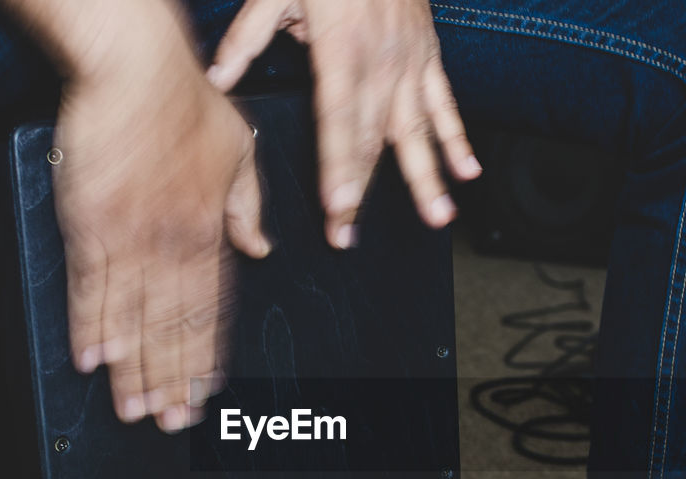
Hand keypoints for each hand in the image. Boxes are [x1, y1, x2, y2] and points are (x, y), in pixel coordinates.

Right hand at [49, 6, 270, 431]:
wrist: (135, 68)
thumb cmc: (185, 100)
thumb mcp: (239, 151)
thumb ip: (249, 205)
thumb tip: (261, 247)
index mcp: (211, 231)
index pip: (212, 310)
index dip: (207, 357)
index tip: (207, 392)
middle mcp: (174, 244)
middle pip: (174, 328)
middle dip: (174, 380)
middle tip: (172, 424)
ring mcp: (130, 239)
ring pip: (134, 319)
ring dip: (134, 369)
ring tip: (134, 410)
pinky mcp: (88, 225)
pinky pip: (91, 288)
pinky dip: (90, 326)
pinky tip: (91, 360)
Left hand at [206, 0, 480, 248]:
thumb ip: (248, 37)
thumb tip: (217, 78)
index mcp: (341, 49)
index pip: (338, 121)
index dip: (339, 168)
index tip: (338, 206)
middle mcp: (381, 62)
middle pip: (371, 139)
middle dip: (360, 191)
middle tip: (349, 235)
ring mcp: (410, 61)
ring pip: (417, 129)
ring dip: (427, 177)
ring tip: (437, 218)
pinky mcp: (428, 54)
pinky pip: (445, 103)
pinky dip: (457, 138)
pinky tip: (467, 172)